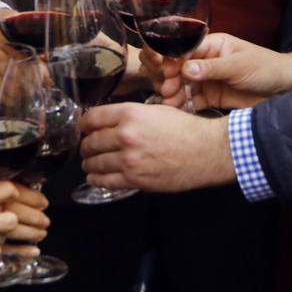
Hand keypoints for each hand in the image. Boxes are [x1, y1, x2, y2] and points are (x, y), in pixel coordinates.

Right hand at [0, 180, 48, 287]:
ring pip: (13, 236)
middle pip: (16, 215)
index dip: (21, 191)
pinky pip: (4, 256)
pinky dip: (19, 253)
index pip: (6, 189)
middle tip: (43, 214)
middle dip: (33, 214)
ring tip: (41, 231)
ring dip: (31, 233)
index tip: (28, 194)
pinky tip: (31, 252)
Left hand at [78, 104, 234, 191]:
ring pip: (93, 163)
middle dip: (86, 145)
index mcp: (131, 114)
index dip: (84, 124)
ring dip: (89, 163)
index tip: (84, 127)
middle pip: (89, 142)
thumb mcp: (156, 110)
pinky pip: (104, 181)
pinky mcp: (134, 179)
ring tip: (91, 163)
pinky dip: (96, 179)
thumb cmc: (187, 130)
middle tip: (88, 147)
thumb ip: (129, 116)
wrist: (207, 151)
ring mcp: (129, 159)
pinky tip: (96, 176)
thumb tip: (108, 123)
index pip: (92, 118)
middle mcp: (126, 135)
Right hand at [158, 33, 291, 109]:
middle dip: (169, 78)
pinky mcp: (211, 96)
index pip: (184, 50)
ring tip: (170, 103)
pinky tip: (177, 111)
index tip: (167, 72)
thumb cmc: (265, 67)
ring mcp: (207, 79)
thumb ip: (212, 68)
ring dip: (174, 93)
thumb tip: (185, 68)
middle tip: (167, 90)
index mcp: (211, 45)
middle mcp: (205, 61)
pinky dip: (183, 105)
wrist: (284, 88)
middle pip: (178, 68)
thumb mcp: (239, 65)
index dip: (172, 60)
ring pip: (182, 85)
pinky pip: (192, 100)